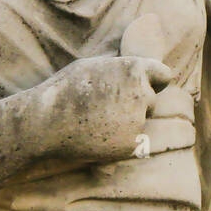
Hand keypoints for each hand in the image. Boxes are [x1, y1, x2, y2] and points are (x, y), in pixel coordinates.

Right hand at [38, 54, 182, 164]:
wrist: (46, 122)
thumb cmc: (67, 88)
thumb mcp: (96, 65)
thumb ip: (123, 67)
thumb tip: (142, 68)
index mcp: (134, 70)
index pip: (164, 75)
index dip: (155, 80)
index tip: (149, 85)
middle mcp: (141, 94)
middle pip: (152, 100)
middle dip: (136, 103)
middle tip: (106, 106)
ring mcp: (137, 121)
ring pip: (141, 120)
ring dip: (127, 121)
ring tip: (97, 120)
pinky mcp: (131, 144)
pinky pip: (132, 140)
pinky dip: (120, 139)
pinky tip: (96, 135)